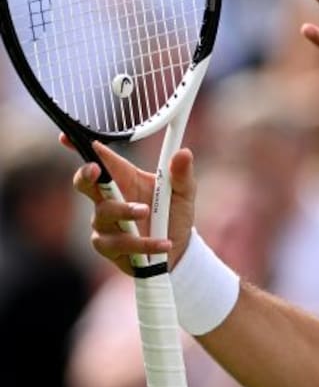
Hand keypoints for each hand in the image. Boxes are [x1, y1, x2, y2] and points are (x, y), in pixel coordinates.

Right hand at [69, 139, 196, 274]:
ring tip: (146, 212)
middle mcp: (109, 199)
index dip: (80, 146)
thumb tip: (184, 153)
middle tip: (95, 170)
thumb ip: (181, 175)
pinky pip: (118, 243)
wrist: (179, 249)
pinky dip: (143, 243)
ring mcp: (105, 223)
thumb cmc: (174, 215)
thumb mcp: (183, 193)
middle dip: (86, 175)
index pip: (100, 159)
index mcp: (125, 178)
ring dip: (124, 211)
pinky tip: (163, 244)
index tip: (67, 137)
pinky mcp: (109, 246)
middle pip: (85, 183)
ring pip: (104, 213)